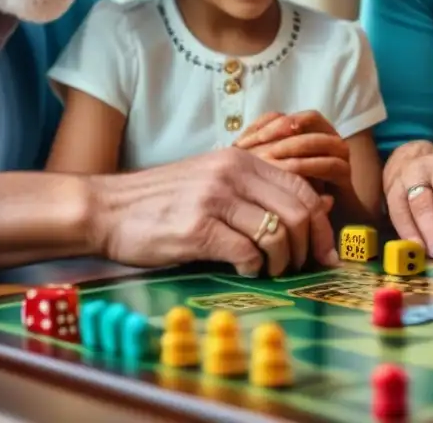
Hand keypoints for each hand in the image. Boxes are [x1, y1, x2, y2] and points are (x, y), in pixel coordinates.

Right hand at [86, 148, 339, 276]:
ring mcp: (215, 200)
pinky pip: (246, 253)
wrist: (107, 208)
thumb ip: (259, 191)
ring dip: (282, 262)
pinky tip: (244, 270)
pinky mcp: (196, 229)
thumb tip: (318, 207)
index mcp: (242, 160)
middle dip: (309, 247)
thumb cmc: (164, 200)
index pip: (302, 188)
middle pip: (297, 213)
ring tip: (270, 270)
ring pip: (277, 235)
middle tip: (303, 267)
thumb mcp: (215, 181)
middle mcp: (232, 174)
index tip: (325, 251)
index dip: (322, 223)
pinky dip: (254, 269)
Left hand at [235, 110, 350, 191]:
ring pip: (320, 138)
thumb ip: (256, 158)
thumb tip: (234, 147)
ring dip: (295, 145)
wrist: (318, 225)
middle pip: (306, 120)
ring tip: (272, 158)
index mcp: (303, 132)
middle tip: (255, 147)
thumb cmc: (287, 198)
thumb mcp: (267, 175)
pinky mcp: (345, 174)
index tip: (241, 142)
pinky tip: (290, 175)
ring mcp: (337, 154)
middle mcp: (324, 137)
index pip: (283, 116)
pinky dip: (310, 166)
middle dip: (278, 131)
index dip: (262, 124)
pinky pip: (331, 164)